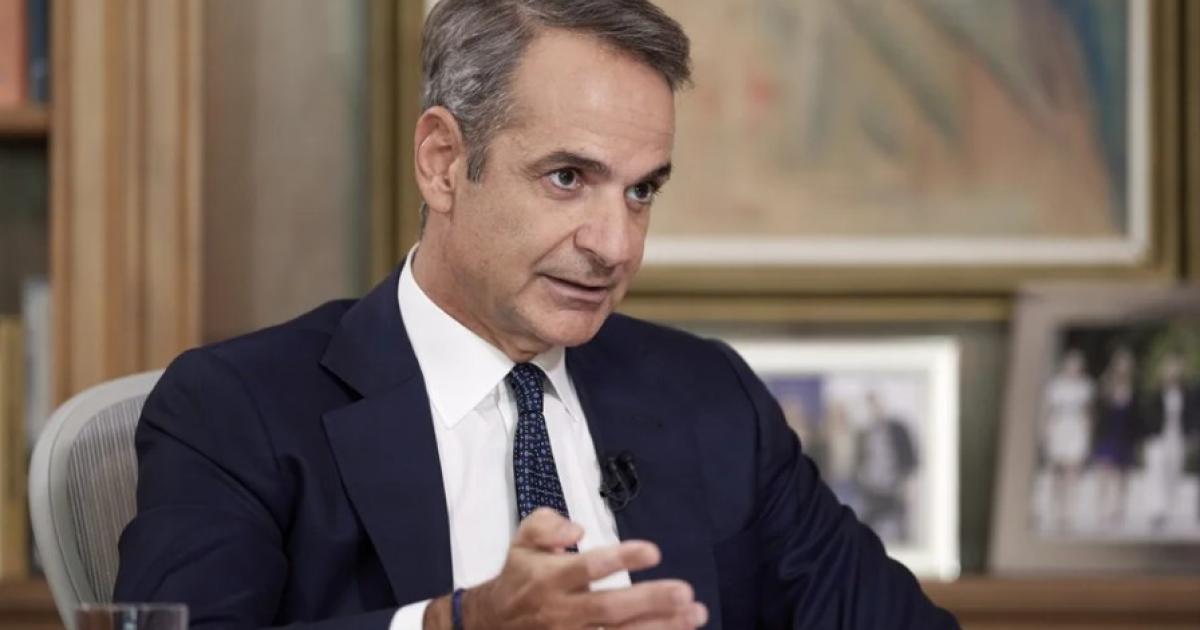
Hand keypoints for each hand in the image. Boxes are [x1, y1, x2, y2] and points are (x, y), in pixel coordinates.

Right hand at [425, 508, 707, 628]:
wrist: (489, 625)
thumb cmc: (518, 577)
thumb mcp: (522, 541)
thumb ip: (547, 525)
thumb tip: (577, 530)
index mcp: (550, 578)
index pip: (588, 568)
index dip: (622, 559)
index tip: (654, 552)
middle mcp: (562, 611)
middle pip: (610, 609)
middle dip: (651, 601)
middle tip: (686, 592)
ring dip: (659, 628)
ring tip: (694, 615)